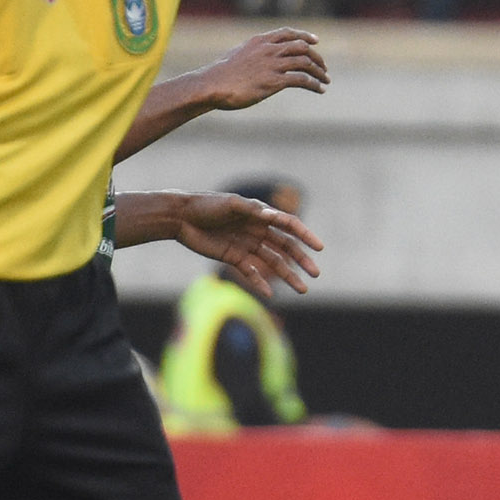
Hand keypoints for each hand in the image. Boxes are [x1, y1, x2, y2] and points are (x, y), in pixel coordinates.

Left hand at [157, 188, 323, 294]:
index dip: (305, 235)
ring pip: (273, 263)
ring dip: (288, 276)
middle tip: (316, 274)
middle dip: (301, 261)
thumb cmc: (206, 205)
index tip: (319, 248)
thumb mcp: (230, 204)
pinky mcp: (233, 257)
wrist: (180, 218)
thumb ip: (252, 210)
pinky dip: (260, 284)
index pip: (289, 226)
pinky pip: (251, 272)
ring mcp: (247, 245)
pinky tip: (270, 295)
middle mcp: (258, 230)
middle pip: (286, 247)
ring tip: (302, 290)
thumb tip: (274, 216)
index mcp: (260, 214)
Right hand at [188, 27, 330, 112]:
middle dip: (316, 57)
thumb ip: (254, 53)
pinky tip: (320, 90)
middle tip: (324, 67)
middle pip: (302, 47)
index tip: (316, 41)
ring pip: (306, 63)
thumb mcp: (238, 55)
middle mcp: (269, 49)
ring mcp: (273, 64)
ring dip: (319, 72)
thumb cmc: (221, 74)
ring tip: (326, 80)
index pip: (288, 33)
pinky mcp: (274, 81)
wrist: (212, 85)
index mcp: (260, 41)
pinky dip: (314, 84)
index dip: (304, 35)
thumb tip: (260, 57)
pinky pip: (302, 80)